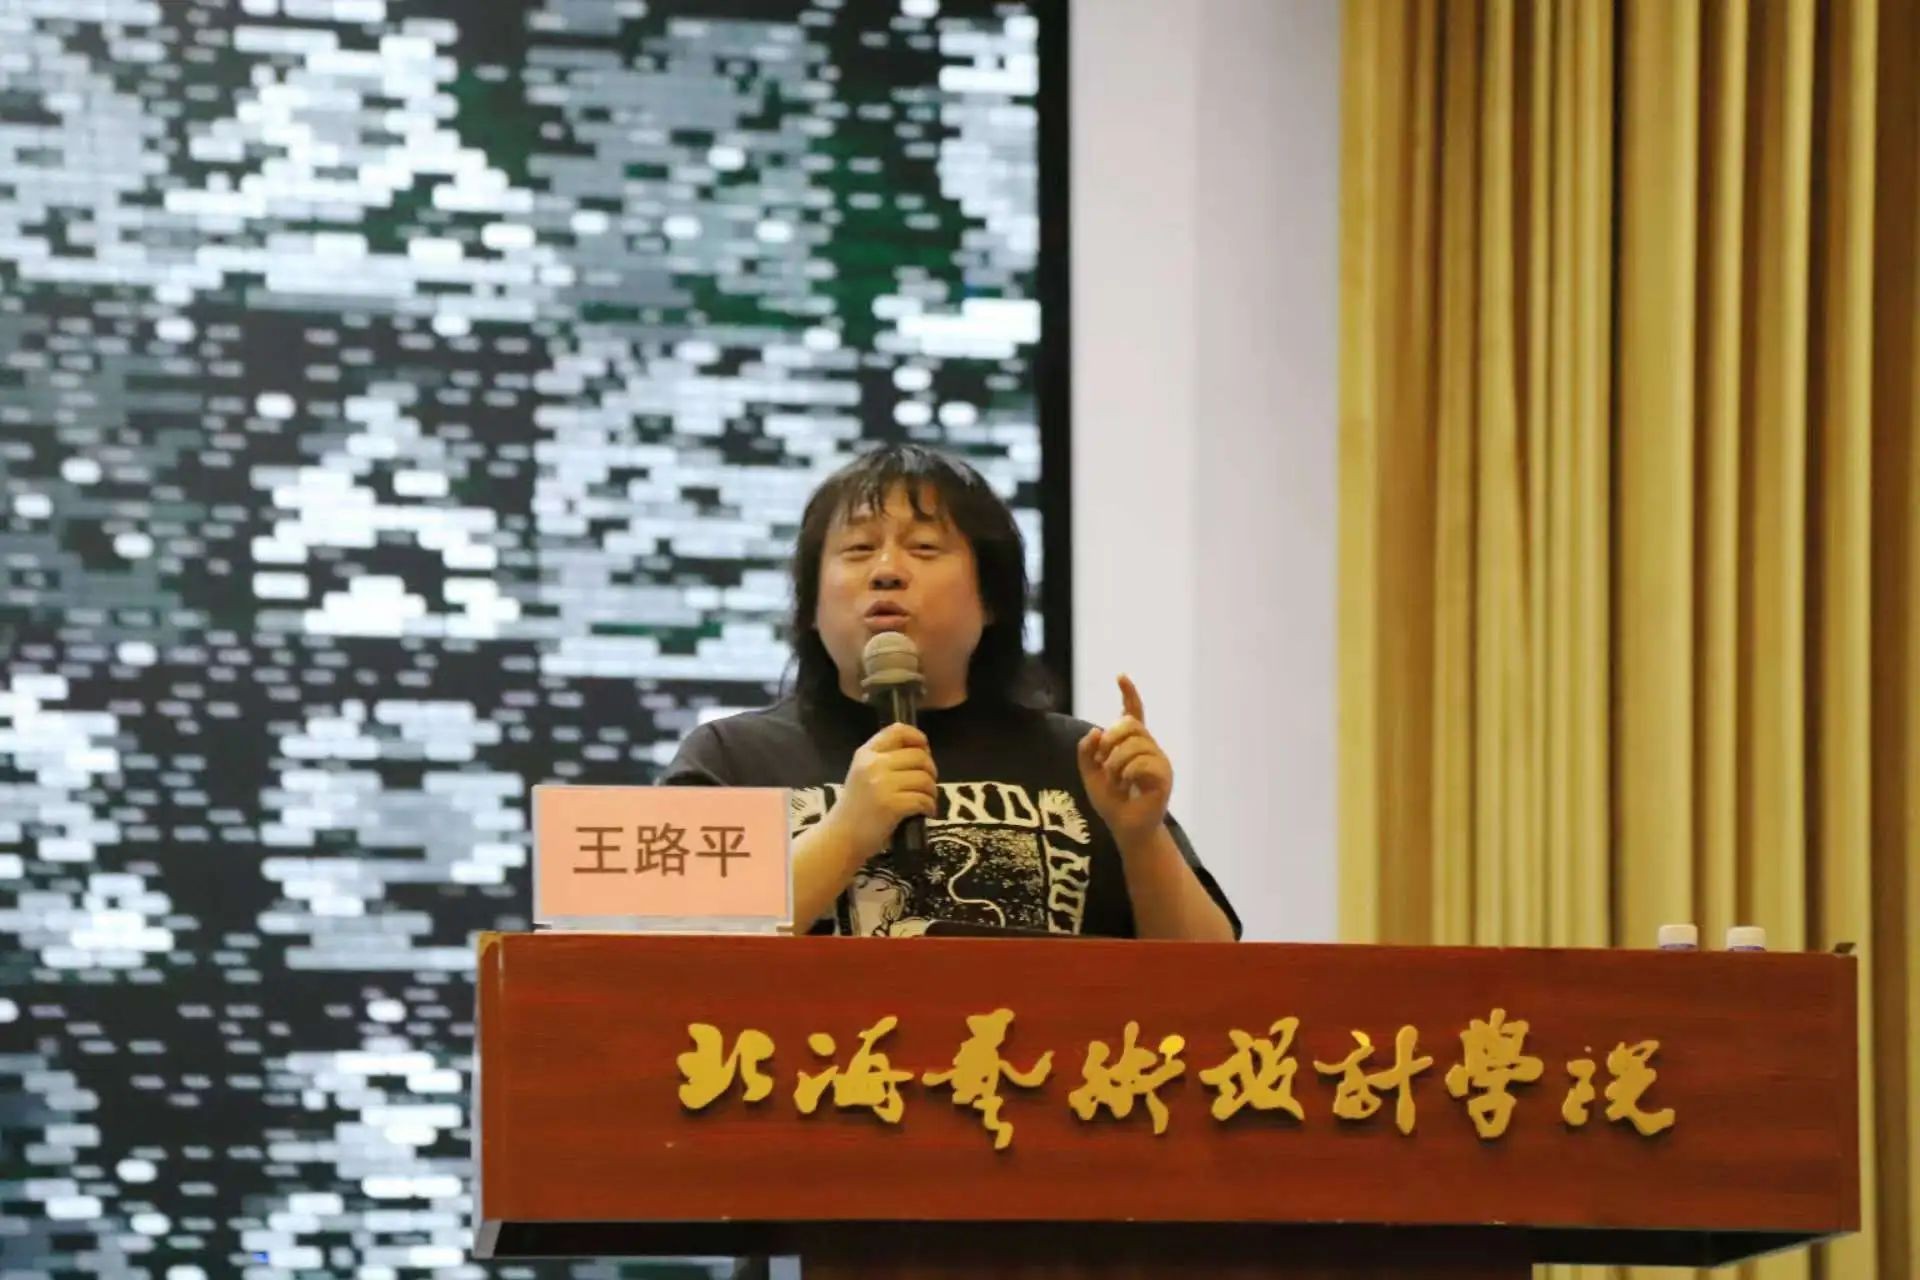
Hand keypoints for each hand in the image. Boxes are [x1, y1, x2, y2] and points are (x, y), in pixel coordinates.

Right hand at [825, 722, 937, 857]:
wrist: (841, 837)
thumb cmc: (856, 807)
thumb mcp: (863, 774)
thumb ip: (884, 760)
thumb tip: (922, 753)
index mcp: (865, 753)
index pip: (897, 730)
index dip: (917, 737)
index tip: (924, 750)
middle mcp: (873, 765)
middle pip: (919, 756)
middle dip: (931, 770)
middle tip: (927, 784)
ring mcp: (882, 785)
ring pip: (924, 778)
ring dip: (932, 791)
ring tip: (926, 800)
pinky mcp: (891, 805)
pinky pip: (923, 799)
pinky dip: (929, 806)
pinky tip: (925, 812)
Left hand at [1077, 674, 1172, 845]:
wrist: (1125, 827)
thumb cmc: (1111, 802)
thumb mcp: (1090, 774)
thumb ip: (1087, 752)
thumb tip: (1096, 731)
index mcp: (1132, 744)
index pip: (1133, 712)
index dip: (1129, 694)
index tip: (1120, 676)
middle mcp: (1148, 747)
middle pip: (1130, 724)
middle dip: (1111, 739)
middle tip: (1104, 761)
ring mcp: (1158, 760)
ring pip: (1134, 745)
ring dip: (1116, 764)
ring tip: (1116, 781)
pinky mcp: (1164, 776)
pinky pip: (1142, 763)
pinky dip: (1128, 773)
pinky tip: (1127, 785)